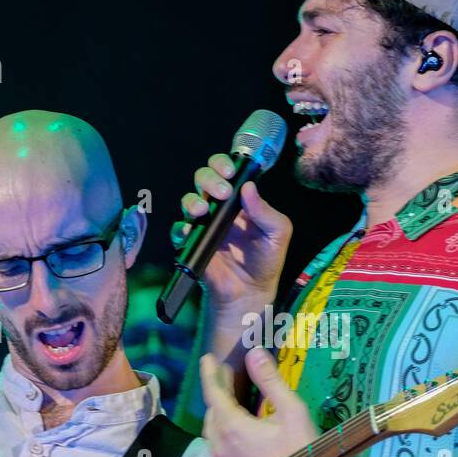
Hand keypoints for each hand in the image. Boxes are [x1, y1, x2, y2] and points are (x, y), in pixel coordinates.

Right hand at [175, 153, 290, 309]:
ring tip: (203, 210)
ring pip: (189, 200)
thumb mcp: (278, 234)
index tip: (230, 171)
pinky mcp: (193, 243)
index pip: (226, 171)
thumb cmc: (265, 260)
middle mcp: (219, 208)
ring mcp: (204, 224)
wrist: (250, 292)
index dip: (224, 164)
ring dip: (193, 200)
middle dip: (210, 179)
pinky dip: (181, 229)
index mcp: (240, 200)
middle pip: (204, 179)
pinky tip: (190, 231)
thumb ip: (267, 212)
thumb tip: (248, 188)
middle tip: (222, 192)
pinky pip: (179, 231)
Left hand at [199, 347, 320, 456]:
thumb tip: (254, 353)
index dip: (210, 374)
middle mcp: (221, 445)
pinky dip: (221, 431)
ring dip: (218, 411)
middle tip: (227, 375)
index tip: (207, 358)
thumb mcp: (291, 410)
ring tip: (230, 399)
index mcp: (232, 426)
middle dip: (218, 390)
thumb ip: (270, 381)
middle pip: (212, 410)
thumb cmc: (301, 451)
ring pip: (212, 430)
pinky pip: (217, 447)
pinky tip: (234, 430)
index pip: (213, 393)